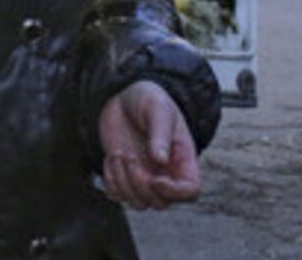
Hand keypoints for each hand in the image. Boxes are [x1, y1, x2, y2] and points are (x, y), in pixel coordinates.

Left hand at [98, 80, 200, 209]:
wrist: (123, 98)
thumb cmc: (148, 100)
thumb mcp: (158, 109)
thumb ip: (161, 134)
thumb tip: (161, 160)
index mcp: (182, 158)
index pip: (190, 190)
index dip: (174, 192)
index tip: (154, 178)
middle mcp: (166, 173)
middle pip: (161, 202)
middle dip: (141, 184)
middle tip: (130, 156)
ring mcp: (145, 177)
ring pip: (138, 203)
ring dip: (123, 181)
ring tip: (119, 153)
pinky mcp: (124, 177)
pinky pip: (118, 195)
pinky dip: (111, 181)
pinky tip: (111, 157)